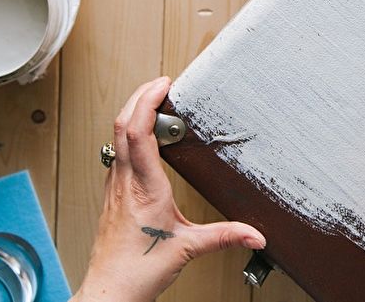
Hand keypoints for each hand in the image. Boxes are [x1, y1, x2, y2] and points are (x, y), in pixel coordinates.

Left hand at [72, 77, 265, 301]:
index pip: (138, 131)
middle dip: (139, 96)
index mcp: (143, 187)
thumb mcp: (187, 248)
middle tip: (160, 83)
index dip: (148, 102)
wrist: (110, 291)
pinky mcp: (113, 193)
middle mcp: (124, 181)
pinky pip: (118, 152)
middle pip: (121, 124)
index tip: (163, 84)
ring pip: (116, 136)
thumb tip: (255, 234)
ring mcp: (115, 185)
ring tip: (154, 102)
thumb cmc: (137, 270)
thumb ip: (225, 237)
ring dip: (132, 112)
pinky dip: (130, 133)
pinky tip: (144, 137)